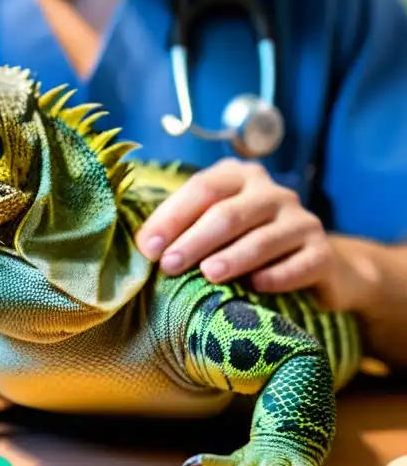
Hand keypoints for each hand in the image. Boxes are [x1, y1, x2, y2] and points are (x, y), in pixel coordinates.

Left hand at [135, 158, 349, 304]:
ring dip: (232, 258)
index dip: (171, 218)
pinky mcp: (323, 254)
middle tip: (168, 265)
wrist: (316, 266)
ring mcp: (302, 221)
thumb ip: (184, 228)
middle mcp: (273, 193)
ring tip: (207, 275)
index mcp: (239, 177)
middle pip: (228, 213)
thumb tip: (141, 247)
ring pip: (262, 239)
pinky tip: (255, 288)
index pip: (202, 189)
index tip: (147, 248)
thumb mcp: (215, 227)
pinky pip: (298, 265)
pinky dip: (275, 277)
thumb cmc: (245, 244)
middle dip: (194, 240)